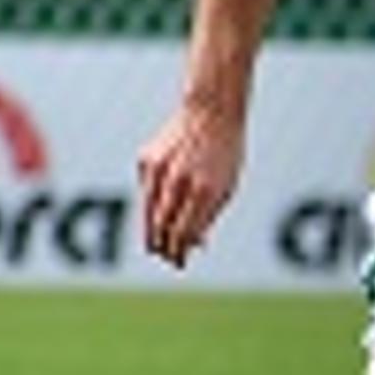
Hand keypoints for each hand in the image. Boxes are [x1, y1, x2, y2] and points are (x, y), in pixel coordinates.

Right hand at [135, 104, 243, 266]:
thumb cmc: (225, 153)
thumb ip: (208, 217)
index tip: (179, 263)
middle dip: (164, 248)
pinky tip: (165, 201)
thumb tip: (194, 245)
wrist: (211, 111)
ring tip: (158, 244)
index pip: (182, 236)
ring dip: (153, 232)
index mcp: (203, 192)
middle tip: (168, 257)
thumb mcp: (227, 187)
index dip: (179, 254)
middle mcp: (178, 182)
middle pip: (161, 229)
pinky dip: (154, 202)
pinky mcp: (146, 160)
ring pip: (148, 213)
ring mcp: (159, 170)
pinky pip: (147, 190)